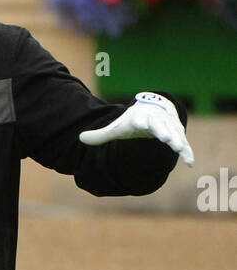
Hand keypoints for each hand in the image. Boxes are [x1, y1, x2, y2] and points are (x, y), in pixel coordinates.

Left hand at [78, 92, 193, 166]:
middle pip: (160, 125)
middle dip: (163, 131)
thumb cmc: (134, 121)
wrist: (154, 107)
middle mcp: (156, 120)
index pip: (139, 119)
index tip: (140, 122)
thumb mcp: (117, 126)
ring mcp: (169, 126)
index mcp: (139, 118)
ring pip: (174, 133)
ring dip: (177, 141)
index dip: (140, 121)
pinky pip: (184, 143)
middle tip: (165, 138)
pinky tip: (190, 162)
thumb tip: (80, 139)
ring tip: (180, 150)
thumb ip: (100, 135)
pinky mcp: (177, 133)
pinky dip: (187, 151)